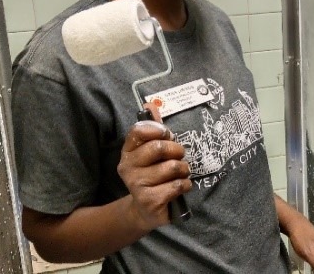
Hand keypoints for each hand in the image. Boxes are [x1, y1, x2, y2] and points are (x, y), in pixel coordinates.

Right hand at [117, 108, 191, 231]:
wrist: (146, 210)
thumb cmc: (154, 174)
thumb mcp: (153, 150)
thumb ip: (153, 128)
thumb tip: (150, 104)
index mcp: (128, 151)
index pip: (139, 130)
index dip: (158, 130)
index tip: (167, 135)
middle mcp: (127, 167)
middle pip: (159, 147)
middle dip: (177, 151)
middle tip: (179, 157)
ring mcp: (136, 185)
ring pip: (172, 167)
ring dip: (184, 170)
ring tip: (179, 174)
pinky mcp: (149, 201)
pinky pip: (177, 185)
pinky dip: (185, 185)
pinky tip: (179, 187)